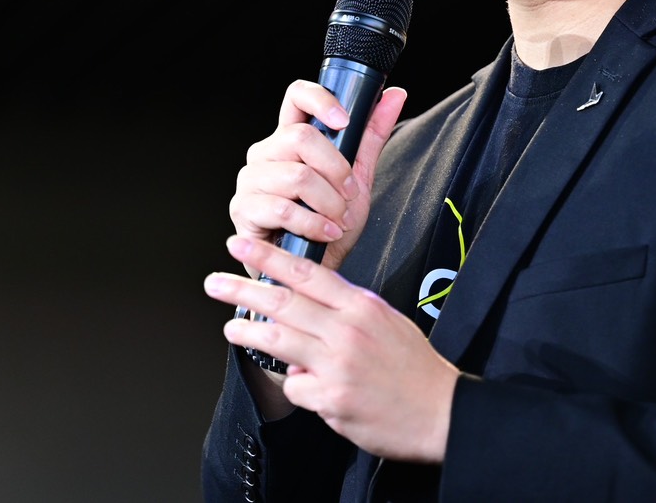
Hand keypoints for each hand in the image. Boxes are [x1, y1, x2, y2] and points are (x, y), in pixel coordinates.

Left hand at [206, 234, 458, 463]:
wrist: (441, 410)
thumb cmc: (413, 365)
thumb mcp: (385, 319)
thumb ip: (346, 309)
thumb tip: (310, 309)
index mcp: (361, 305)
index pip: (305, 272)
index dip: (268, 257)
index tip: (241, 245)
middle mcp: (346, 331)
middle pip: (283, 303)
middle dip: (242, 290)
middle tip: (214, 282)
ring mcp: (337, 366)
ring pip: (278, 342)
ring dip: (248, 333)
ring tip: (231, 328)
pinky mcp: (332, 400)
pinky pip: (296, 388)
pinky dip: (295, 386)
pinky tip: (304, 386)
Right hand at [228, 82, 406, 276]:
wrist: (313, 271)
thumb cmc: (330, 225)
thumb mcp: (357, 178)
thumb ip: (371, 136)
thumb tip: (395, 96)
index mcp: (289, 138)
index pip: (296, 96)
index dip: (320, 100)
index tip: (344, 120)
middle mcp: (265, 153)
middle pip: (301, 138)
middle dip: (336, 170)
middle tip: (349, 195)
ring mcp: (250, 179)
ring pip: (297, 176)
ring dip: (329, 203)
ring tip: (338, 220)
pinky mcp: (244, 209)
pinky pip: (283, 208)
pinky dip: (313, 223)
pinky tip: (325, 233)